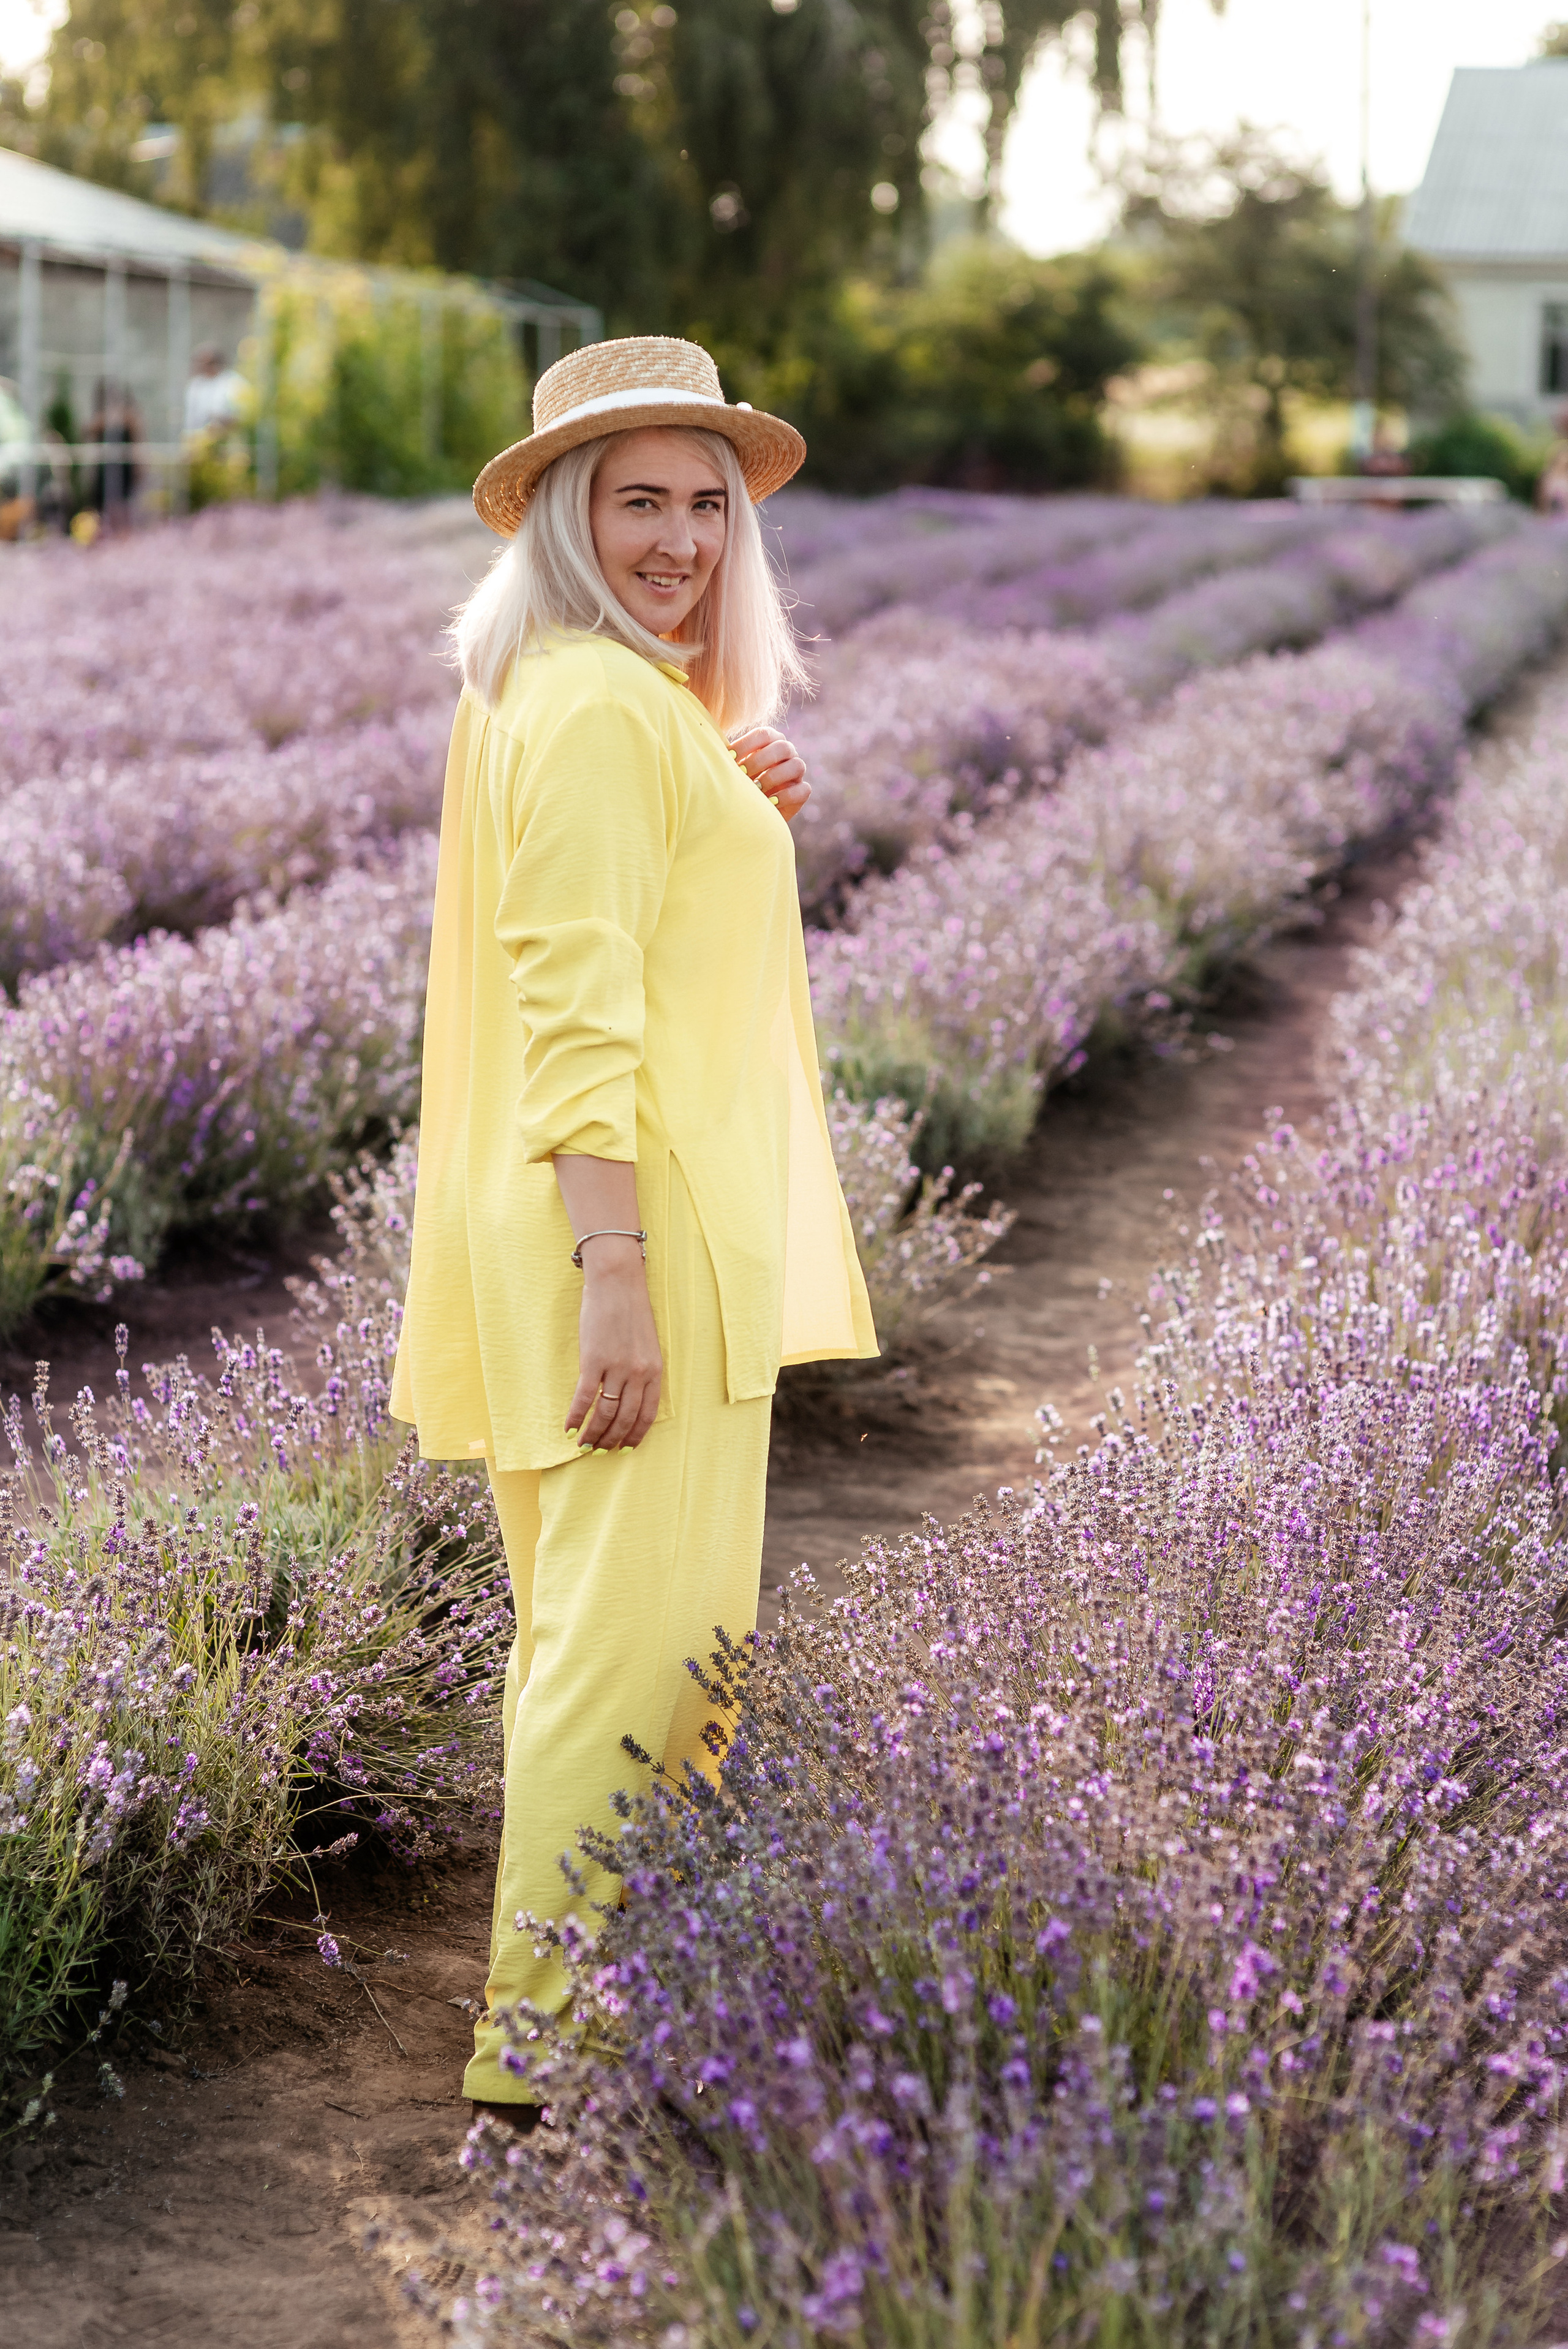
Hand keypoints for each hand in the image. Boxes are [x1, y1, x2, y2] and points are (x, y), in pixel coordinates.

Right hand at [565, 1238, 662, 1449]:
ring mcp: (616, 1368)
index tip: (626, 1448)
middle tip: (599, 1451)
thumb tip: (628, 1396)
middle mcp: (639, 1373)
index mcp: (655, 1370)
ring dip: (593, 1434)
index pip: (647, 1414)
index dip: (635, 1435)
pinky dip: (575, 1417)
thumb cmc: (630, 1309)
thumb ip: (641, 1370)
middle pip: (625, 1419)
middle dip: (611, 1440)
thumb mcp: (646, 1344)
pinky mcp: (594, 1360)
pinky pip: (584, 1398)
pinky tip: (568, 1429)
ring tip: (583, 1445)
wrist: (617, 1282)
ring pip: (605, 1414)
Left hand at [731, 726, 810, 821]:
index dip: (746, 744)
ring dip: (773, 777)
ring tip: (756, 789)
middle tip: (742, 774)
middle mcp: (787, 752)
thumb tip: (708, 746)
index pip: (763, 734)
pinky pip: (803, 790)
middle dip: (759, 761)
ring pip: (797, 765)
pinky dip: (786, 796)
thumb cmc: (738, 782)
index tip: (729, 758)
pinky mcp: (802, 791)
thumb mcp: (731, 767)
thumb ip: (726, 757)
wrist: (751, 810)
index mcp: (770, 740)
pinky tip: (769, 802)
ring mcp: (797, 771)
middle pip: (782, 747)